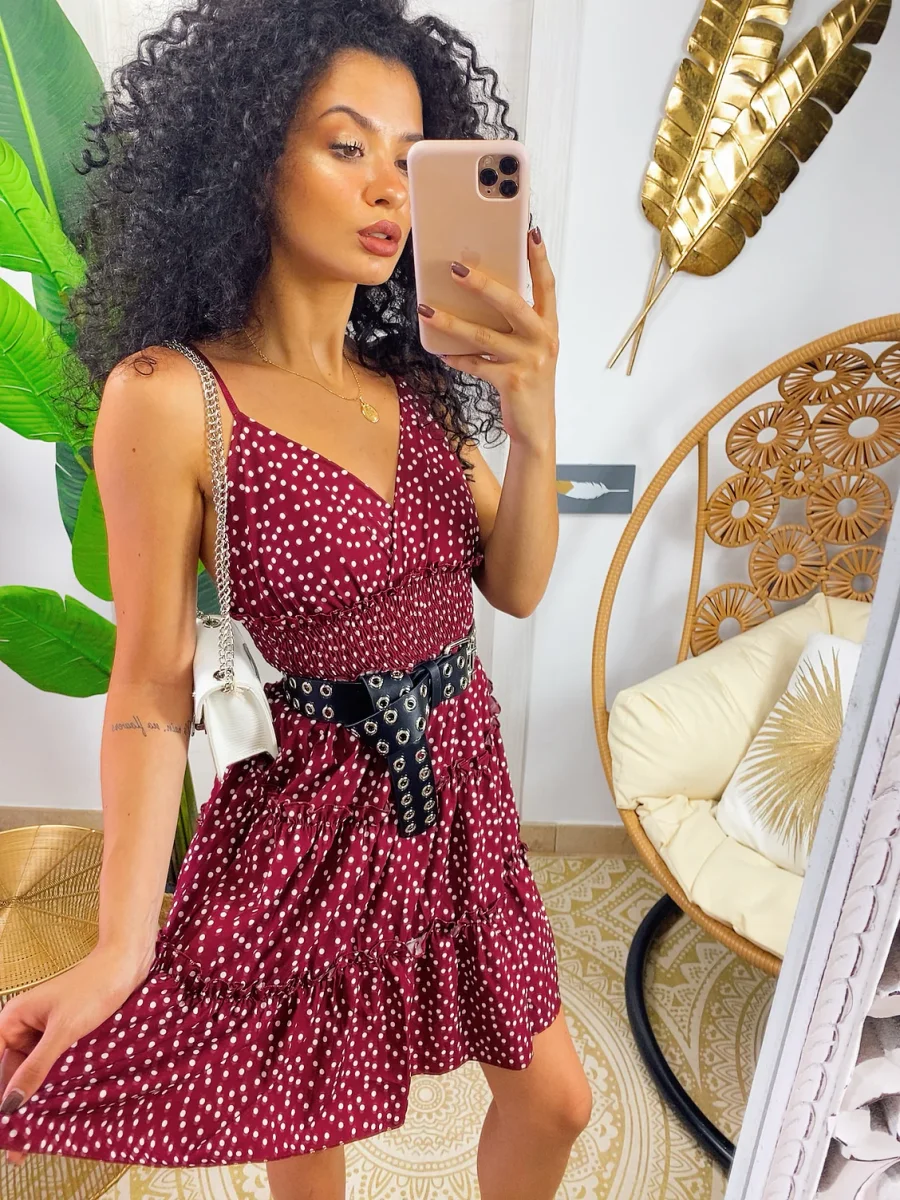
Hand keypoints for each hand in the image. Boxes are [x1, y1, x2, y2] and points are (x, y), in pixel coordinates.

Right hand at [0, 944, 152, 1164]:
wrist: (128, 964)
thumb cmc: (94, 987)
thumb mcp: (65, 1030)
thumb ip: (37, 1067)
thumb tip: (11, 1105)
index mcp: (13, 1019)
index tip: (5, 1126)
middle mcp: (24, 1026)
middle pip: (11, 1073)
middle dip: (15, 1104)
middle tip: (19, 1145)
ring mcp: (45, 1032)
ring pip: (34, 1072)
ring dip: (36, 1098)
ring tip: (35, 1136)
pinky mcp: (65, 1035)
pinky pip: (52, 1066)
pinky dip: (53, 1085)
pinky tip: (56, 1110)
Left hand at [418, 226, 558, 452]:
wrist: (536, 428)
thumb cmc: (529, 383)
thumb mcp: (530, 350)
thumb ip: (515, 326)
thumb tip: (479, 297)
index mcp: (549, 326)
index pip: (547, 285)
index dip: (539, 259)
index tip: (530, 232)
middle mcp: (543, 340)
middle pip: (511, 303)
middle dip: (482, 284)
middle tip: (456, 268)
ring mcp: (528, 361)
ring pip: (483, 335)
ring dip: (451, 322)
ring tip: (427, 310)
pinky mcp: (511, 381)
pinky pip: (475, 364)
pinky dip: (456, 358)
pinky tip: (440, 351)